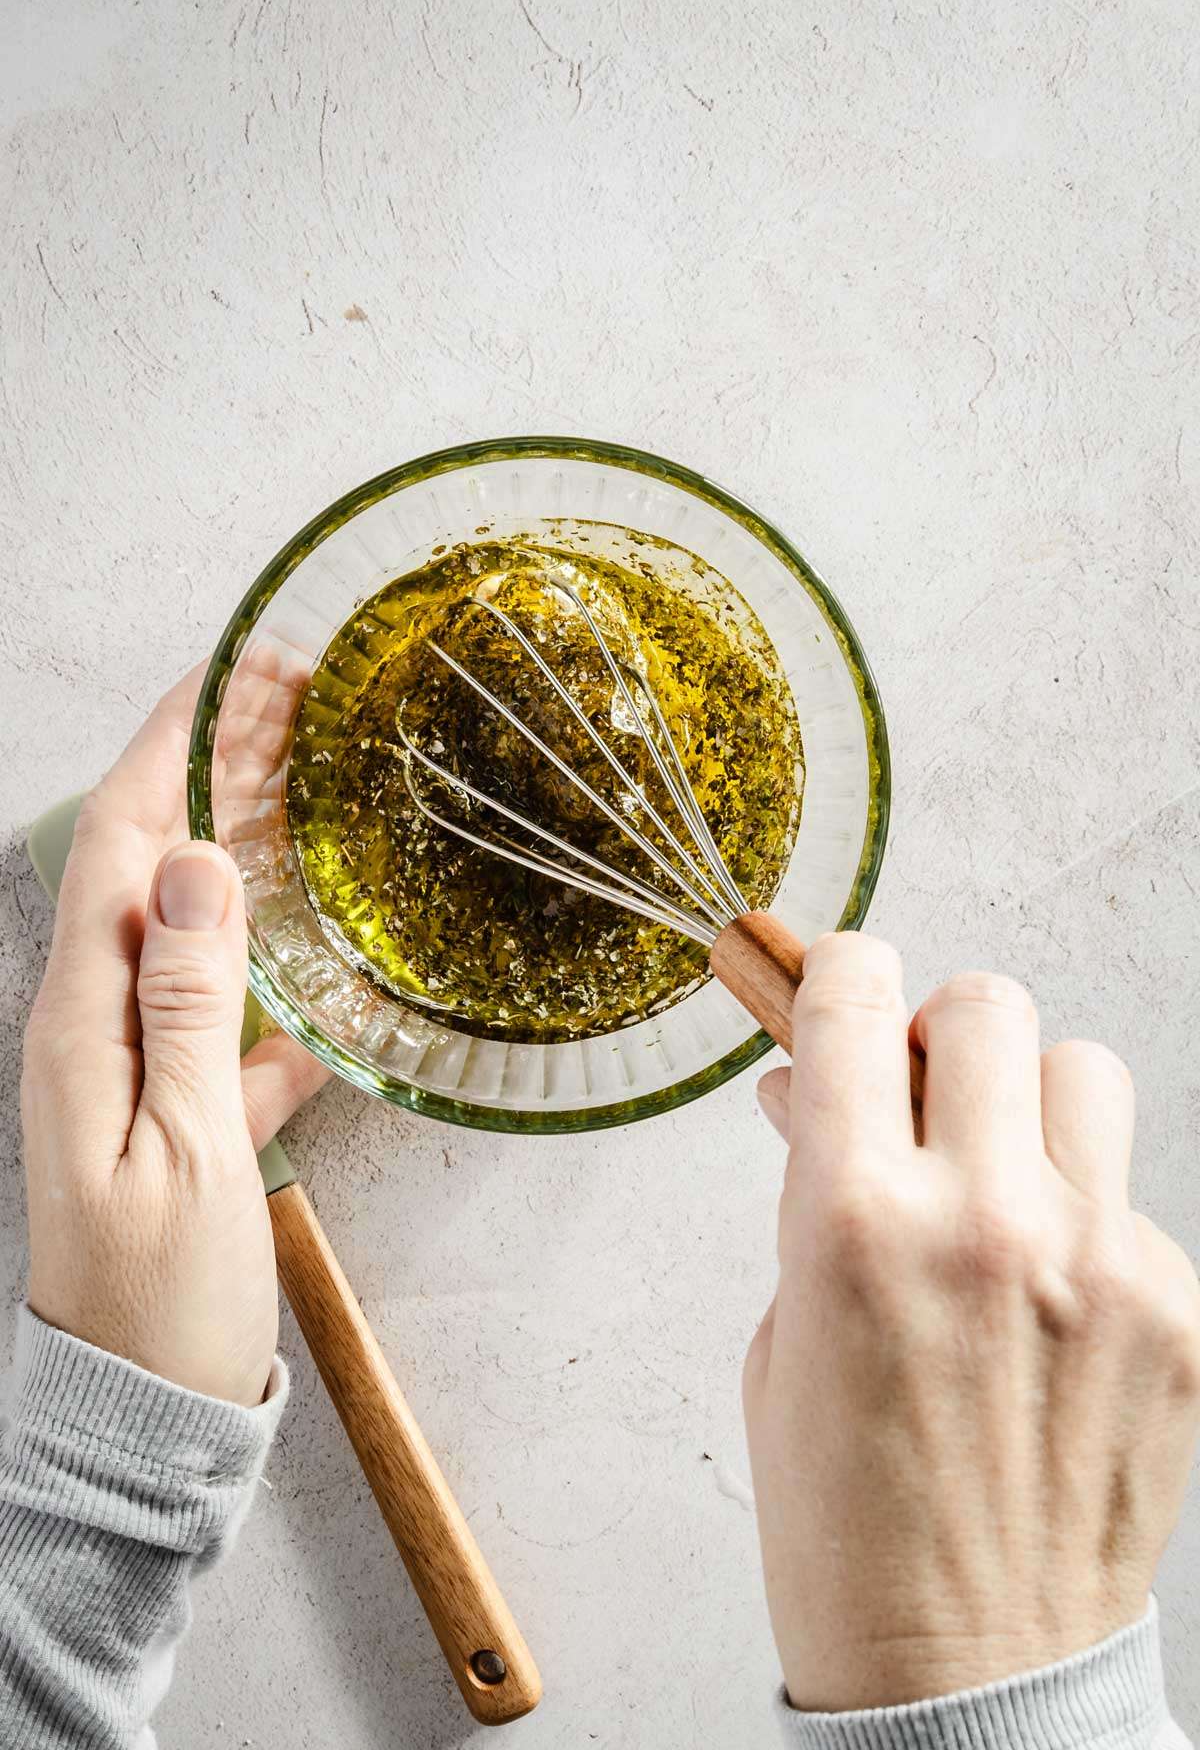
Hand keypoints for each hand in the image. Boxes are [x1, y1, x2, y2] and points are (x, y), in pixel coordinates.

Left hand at [21, 668, 328, 1406]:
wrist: (144, 1418)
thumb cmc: (162, 1301)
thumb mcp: (186, 1149)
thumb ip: (188, 1004)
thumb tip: (191, 864)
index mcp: (83, 1020)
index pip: (116, 841)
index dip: (171, 743)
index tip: (235, 669)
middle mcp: (97, 1024)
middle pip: (152, 861)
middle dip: (214, 766)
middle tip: (296, 697)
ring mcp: (136, 1064)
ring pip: (196, 922)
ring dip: (247, 843)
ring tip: (312, 777)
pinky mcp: (179, 1107)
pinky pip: (228, 1008)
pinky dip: (276, 964)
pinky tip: (332, 956)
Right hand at [746, 933, 1199, 1709]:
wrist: (964, 1677)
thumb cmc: (847, 1522)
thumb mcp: (781, 1337)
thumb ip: (809, 1197)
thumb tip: (812, 1095)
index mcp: (856, 1223)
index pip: (852, 1004)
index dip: (832, 975)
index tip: (833, 986)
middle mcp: (990, 1222)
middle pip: (987, 1006)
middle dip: (937, 1033)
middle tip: (920, 1095)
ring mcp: (1104, 1267)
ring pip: (1086, 1071)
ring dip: (1031, 1103)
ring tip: (1003, 1179)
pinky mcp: (1184, 1317)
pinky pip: (1136, 1197)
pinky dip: (1090, 1219)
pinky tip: (1058, 1303)